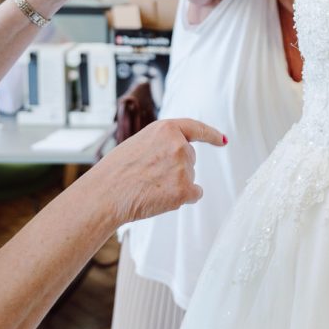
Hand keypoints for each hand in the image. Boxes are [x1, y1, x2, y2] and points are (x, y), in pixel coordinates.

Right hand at [99, 118, 227, 222]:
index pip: (195, 128)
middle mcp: (179, 145)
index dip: (210, 135)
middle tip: (148, 176)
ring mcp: (183, 167)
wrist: (106, 195)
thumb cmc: (116, 171)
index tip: (222, 140)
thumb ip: (163, 143)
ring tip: (148, 187)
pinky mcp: (185, 189)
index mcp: (166, 129)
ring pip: (189, 177)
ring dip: (175, 184)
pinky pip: (194, 194)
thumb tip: (183, 152)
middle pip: (190, 159)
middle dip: (175, 168)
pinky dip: (183, 198)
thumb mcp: (140, 142)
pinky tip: (162, 199)